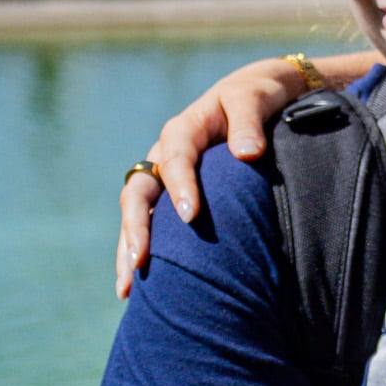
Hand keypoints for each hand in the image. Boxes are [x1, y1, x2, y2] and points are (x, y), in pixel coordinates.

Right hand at [115, 53, 346, 297]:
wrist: (255, 96)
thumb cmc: (258, 96)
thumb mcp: (256, 98)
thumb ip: (249, 122)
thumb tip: (247, 154)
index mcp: (185, 129)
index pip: (177, 158)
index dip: (180, 185)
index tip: (191, 216)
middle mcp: (164, 153)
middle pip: (140, 191)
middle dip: (137, 227)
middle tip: (142, 262)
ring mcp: (162, 175)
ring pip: (136, 213)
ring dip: (128, 248)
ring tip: (127, 289)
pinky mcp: (168, 194)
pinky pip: (148, 223)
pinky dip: (140, 251)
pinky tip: (138, 288)